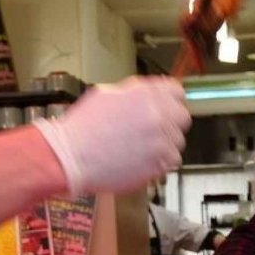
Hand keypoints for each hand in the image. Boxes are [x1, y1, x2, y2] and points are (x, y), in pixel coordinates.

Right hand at [32, 77, 190, 194]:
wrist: (72, 156)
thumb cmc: (83, 128)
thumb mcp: (107, 95)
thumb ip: (135, 93)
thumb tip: (151, 93)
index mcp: (144, 93)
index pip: (176, 91)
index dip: (171, 100)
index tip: (167, 107)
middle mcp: (156, 114)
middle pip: (182, 117)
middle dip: (171, 123)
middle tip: (156, 130)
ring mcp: (159, 140)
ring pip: (178, 141)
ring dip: (166, 144)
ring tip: (144, 148)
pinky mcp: (158, 163)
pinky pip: (172, 162)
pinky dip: (161, 162)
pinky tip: (144, 160)